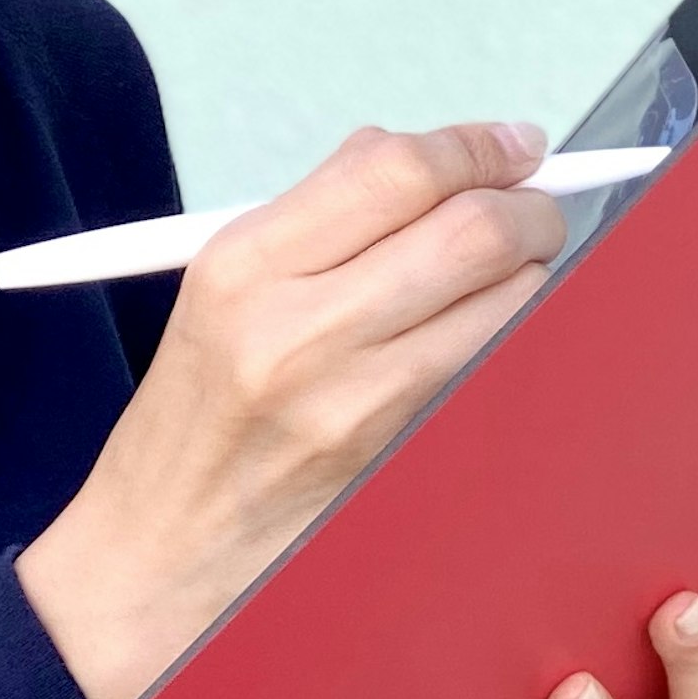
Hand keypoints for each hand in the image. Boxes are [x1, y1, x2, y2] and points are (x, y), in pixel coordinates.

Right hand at [19, 121, 563, 698]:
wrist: (162, 553)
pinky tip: (497, 329)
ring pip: (508, 301)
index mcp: (246, 265)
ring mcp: (356, 399)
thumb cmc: (197, 415)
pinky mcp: (399, 454)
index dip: (478, 147)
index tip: (517, 145)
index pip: (396, 169)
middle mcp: (300, 328)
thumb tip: (428, 157)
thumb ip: (323, 210)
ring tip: (516, 271)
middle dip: (530, 207)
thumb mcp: (222, 290)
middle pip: (472, 230)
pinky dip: (516, 334)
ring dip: (534, 274)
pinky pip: (493, 367)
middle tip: (535, 204)